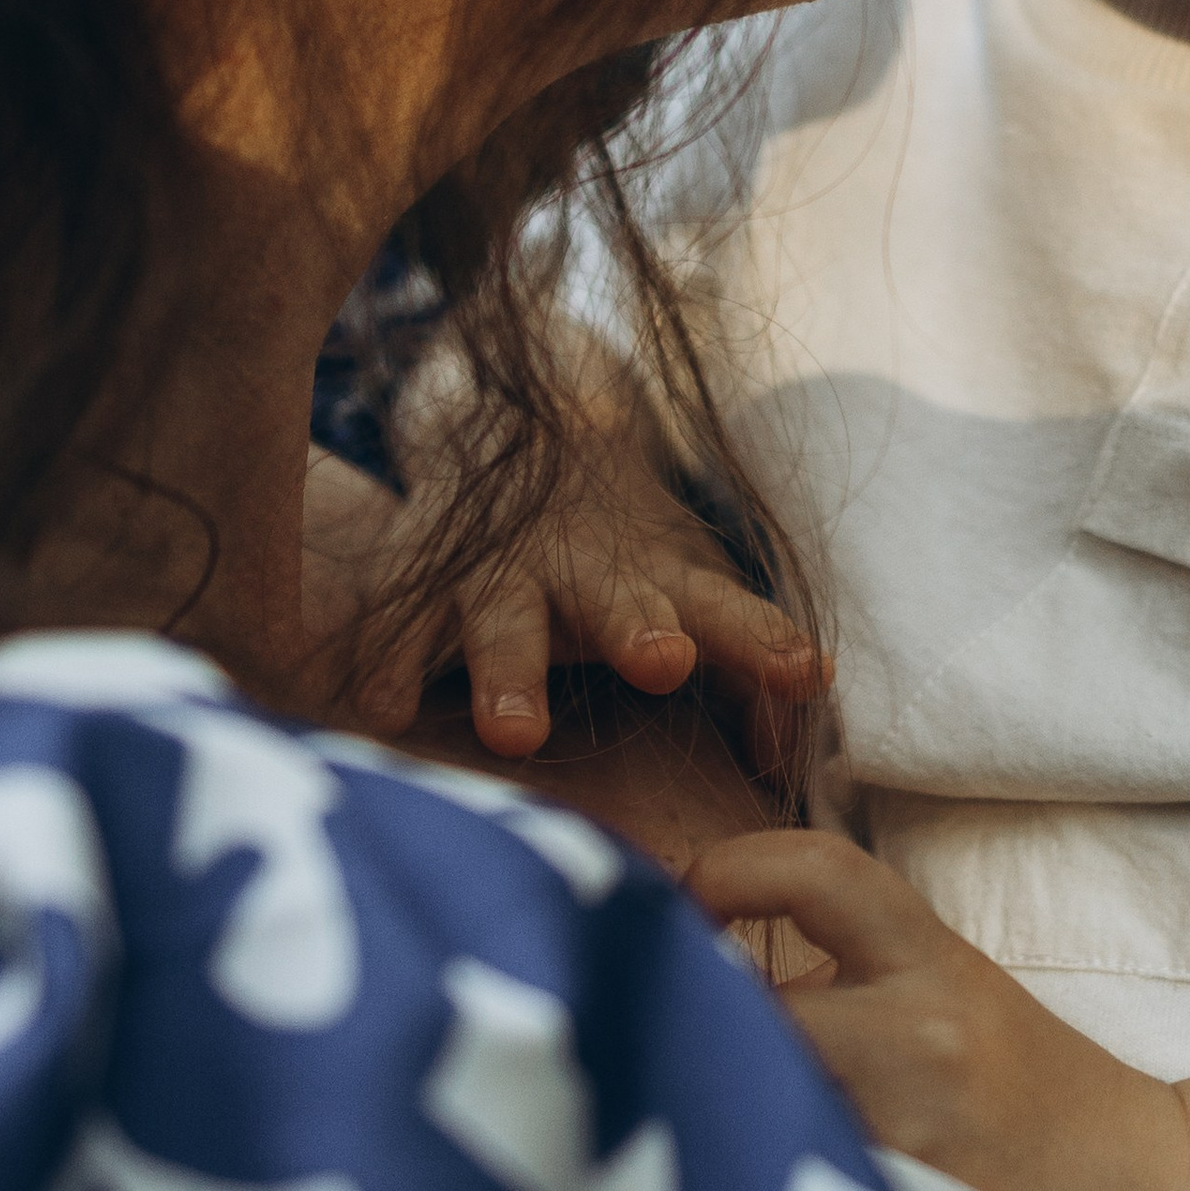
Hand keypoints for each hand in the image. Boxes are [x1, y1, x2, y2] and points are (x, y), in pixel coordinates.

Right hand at [300, 407, 826, 763]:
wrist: (516, 430)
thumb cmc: (624, 555)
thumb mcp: (694, 591)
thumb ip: (747, 672)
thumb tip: (783, 760)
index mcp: (662, 578)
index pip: (725, 610)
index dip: (763, 640)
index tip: (804, 672)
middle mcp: (584, 572)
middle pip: (618, 600)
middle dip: (638, 628)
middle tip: (664, 660)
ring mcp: (498, 576)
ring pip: (504, 620)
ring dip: (514, 671)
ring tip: (517, 733)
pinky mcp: (420, 585)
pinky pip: (398, 629)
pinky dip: (390, 666)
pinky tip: (385, 714)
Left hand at [686, 831, 1189, 1190]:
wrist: (1130, 1186)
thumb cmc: (1016, 1081)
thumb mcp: (939, 987)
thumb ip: (833, 975)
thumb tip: (686, 976)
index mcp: (932, 960)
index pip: (819, 872)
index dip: (729, 867)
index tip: (684, 897)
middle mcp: (919, 1040)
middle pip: (755, 1012)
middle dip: (692, 1017)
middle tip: (654, 1029)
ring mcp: (903, 1139)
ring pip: (753, 1108)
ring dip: (711, 1107)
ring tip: (691, 1119)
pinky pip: (783, 1187)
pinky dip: (748, 1178)